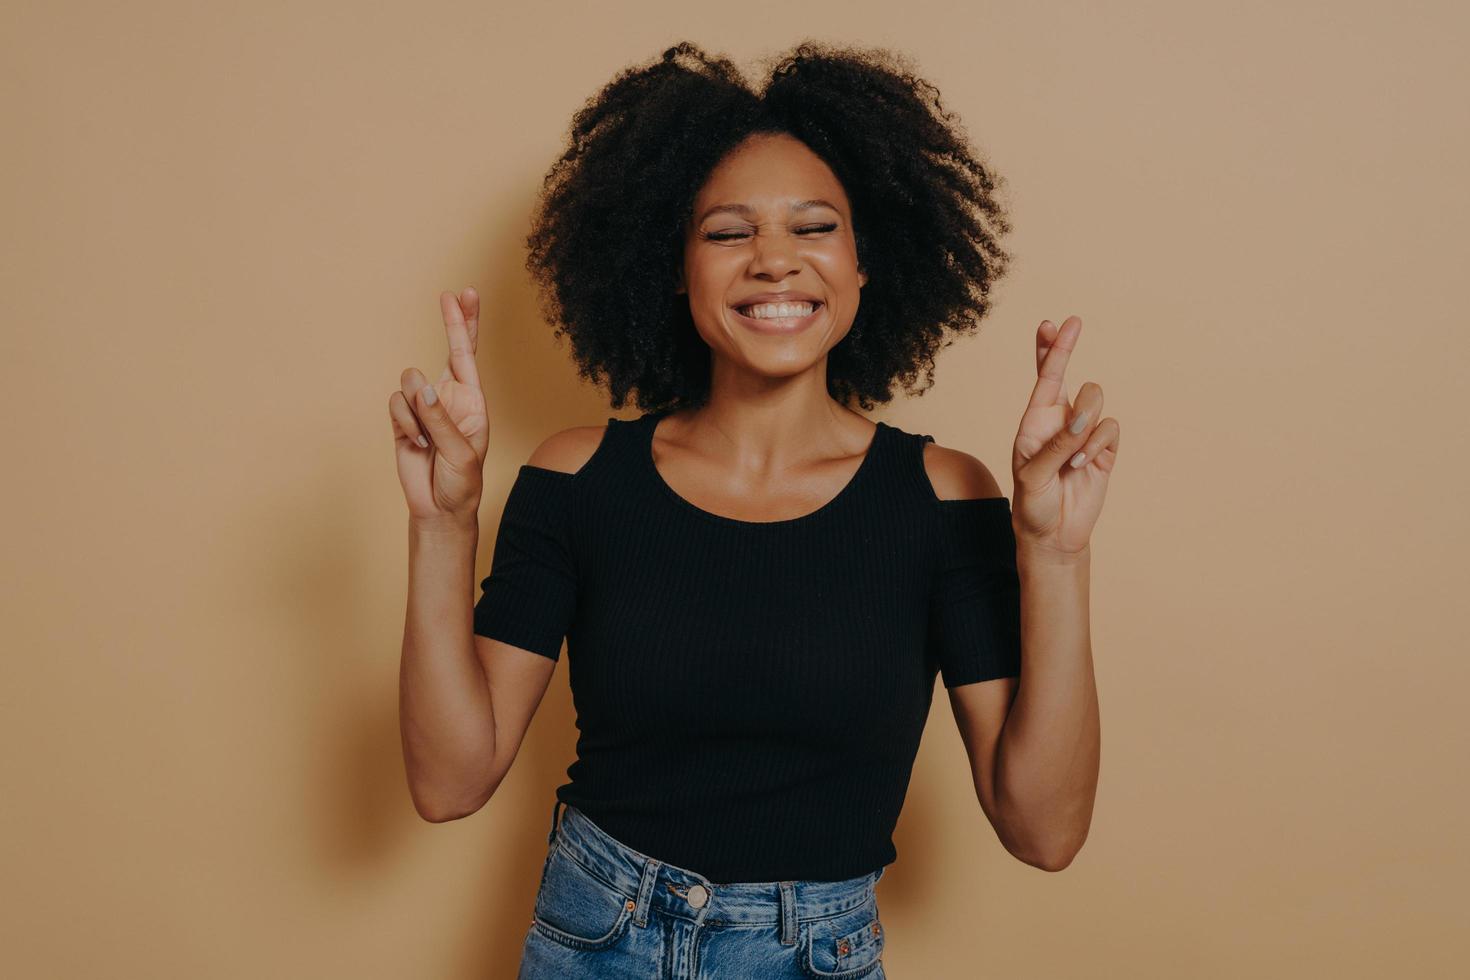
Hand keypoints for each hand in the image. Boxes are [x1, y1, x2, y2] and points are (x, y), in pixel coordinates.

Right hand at [388, 288, 489, 525]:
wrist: (438, 508)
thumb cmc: (461, 482)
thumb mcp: (460, 453)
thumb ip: (441, 420)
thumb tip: (422, 388)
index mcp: (472, 401)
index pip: (469, 355)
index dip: (466, 324)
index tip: (464, 294)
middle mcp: (449, 397)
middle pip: (447, 350)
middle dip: (450, 323)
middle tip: (449, 295)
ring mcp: (424, 407)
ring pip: (410, 382)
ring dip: (417, 408)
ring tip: (427, 437)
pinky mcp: (402, 419)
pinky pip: (395, 404)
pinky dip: (404, 423)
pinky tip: (415, 443)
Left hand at [1010, 316, 1119, 560]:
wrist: (1053, 536)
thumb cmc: (1033, 505)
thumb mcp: (1032, 477)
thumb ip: (1054, 447)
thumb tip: (1080, 420)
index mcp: (1035, 422)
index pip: (1043, 379)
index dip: (1049, 349)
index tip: (1053, 323)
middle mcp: (1059, 422)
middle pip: (1070, 376)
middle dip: (1066, 349)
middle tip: (1072, 324)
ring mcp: (1084, 435)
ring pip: (1095, 401)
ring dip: (1085, 422)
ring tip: (1072, 457)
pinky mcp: (1105, 450)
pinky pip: (1110, 429)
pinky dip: (1097, 444)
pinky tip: (1084, 466)